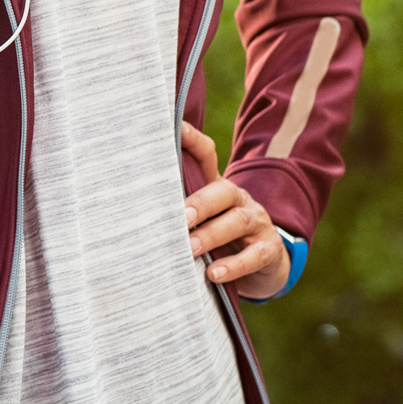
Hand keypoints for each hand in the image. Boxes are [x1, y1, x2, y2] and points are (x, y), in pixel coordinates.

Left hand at [180, 122, 288, 300]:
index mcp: (217, 186)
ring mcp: (257, 222)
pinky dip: (233, 265)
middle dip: (199, 203)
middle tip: (180, 218)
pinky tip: (213, 274)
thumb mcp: (201, 221)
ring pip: (237, 221)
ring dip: (211, 235)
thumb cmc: (218, 239)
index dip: (190, 139)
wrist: (264, 267)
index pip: (205, 154)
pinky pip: (255, 255)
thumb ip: (176, 208)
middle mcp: (238, 198)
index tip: (171, 128)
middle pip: (222, 191)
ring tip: (189, 249)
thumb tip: (133, 201)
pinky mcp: (269, 249)